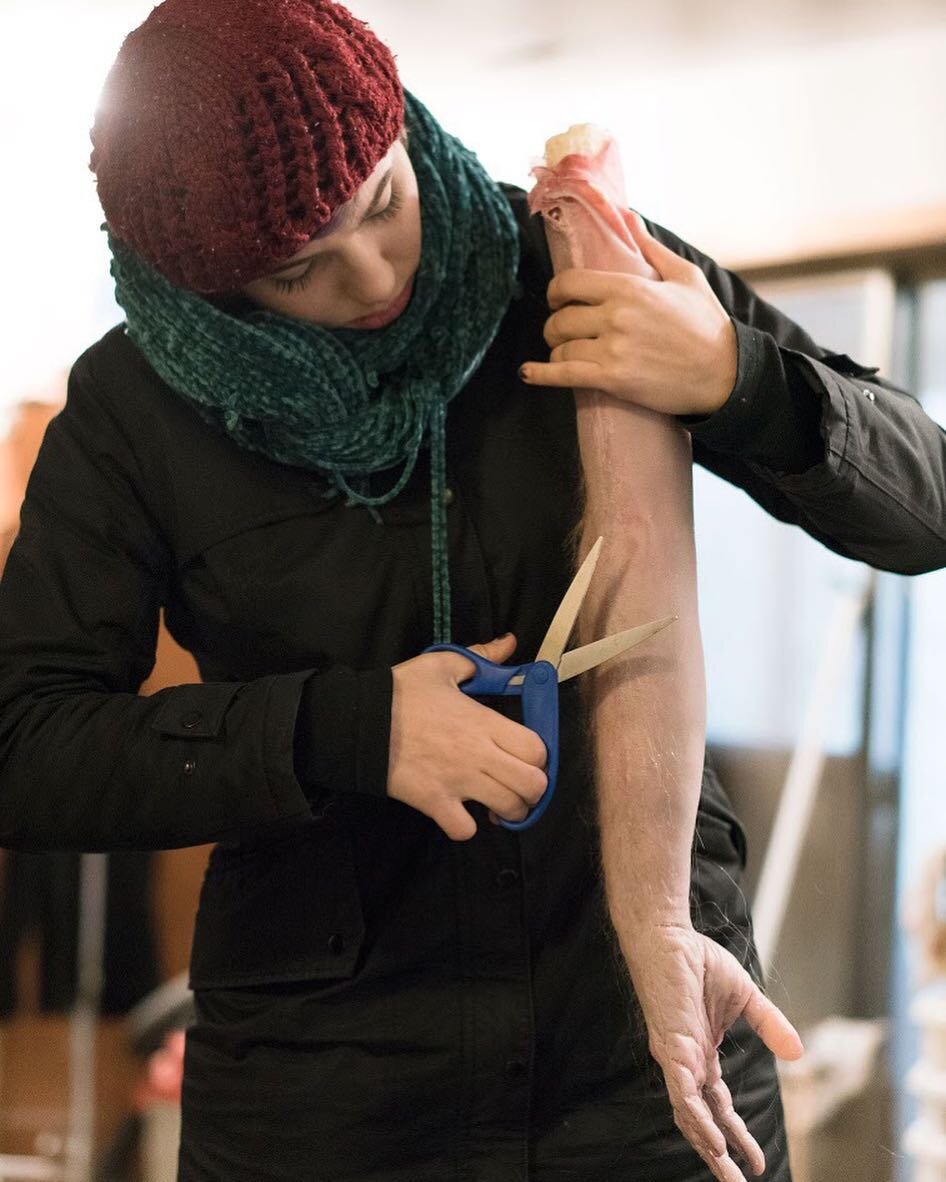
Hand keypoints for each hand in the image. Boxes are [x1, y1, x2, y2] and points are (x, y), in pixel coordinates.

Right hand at [387, 634, 547, 839]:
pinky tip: (462, 813)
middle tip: (519, 782)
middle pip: (532, 784)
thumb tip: (509, 643)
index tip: (527, 754)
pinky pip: (464, 829)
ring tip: (497, 802)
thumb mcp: (442, 664)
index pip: (537, 749)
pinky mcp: (434, 802)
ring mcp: (457, 782)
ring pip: (508, 809)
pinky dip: (466, 827)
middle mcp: (478, 755)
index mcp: (484, 722)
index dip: (539, 755)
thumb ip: (481, 657)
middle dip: (533, 788)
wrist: (358, 721)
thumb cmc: (402, 692)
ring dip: (509, 810)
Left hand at [520, 211, 737, 416]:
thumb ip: (649, 246)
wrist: (725, 373)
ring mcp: (613, 349)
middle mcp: (616, 316)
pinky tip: (527, 374)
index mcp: (629, 287)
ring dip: (557, 351)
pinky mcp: (613, 380)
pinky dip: (541, 375)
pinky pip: (564, 375)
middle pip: (560, 318)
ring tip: (562, 353)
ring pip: (561, 348)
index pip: (570, 282)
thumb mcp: (684, 275)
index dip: (557, 292)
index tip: (558, 299)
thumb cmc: (707, 323)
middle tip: (562, 331)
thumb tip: (626, 213)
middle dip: (556, 325)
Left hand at [626, 923, 802, 1180]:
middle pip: (703, 1120)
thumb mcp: (745, 998)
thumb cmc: (697, 960)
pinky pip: (681, 1090)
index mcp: (701, 1054)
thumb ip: (769, 1026)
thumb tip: (798, 1054)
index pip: (719, 1105)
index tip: (755, 1162)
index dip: (736, 1134)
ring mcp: (676, 1057)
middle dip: (719, 1156)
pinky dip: (695, 1115)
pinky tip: (710, 1139)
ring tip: (726, 1173)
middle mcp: (686, 1062)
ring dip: (707, 1145)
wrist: (669, 935)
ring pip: (689, 1113)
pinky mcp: (671, 1045)